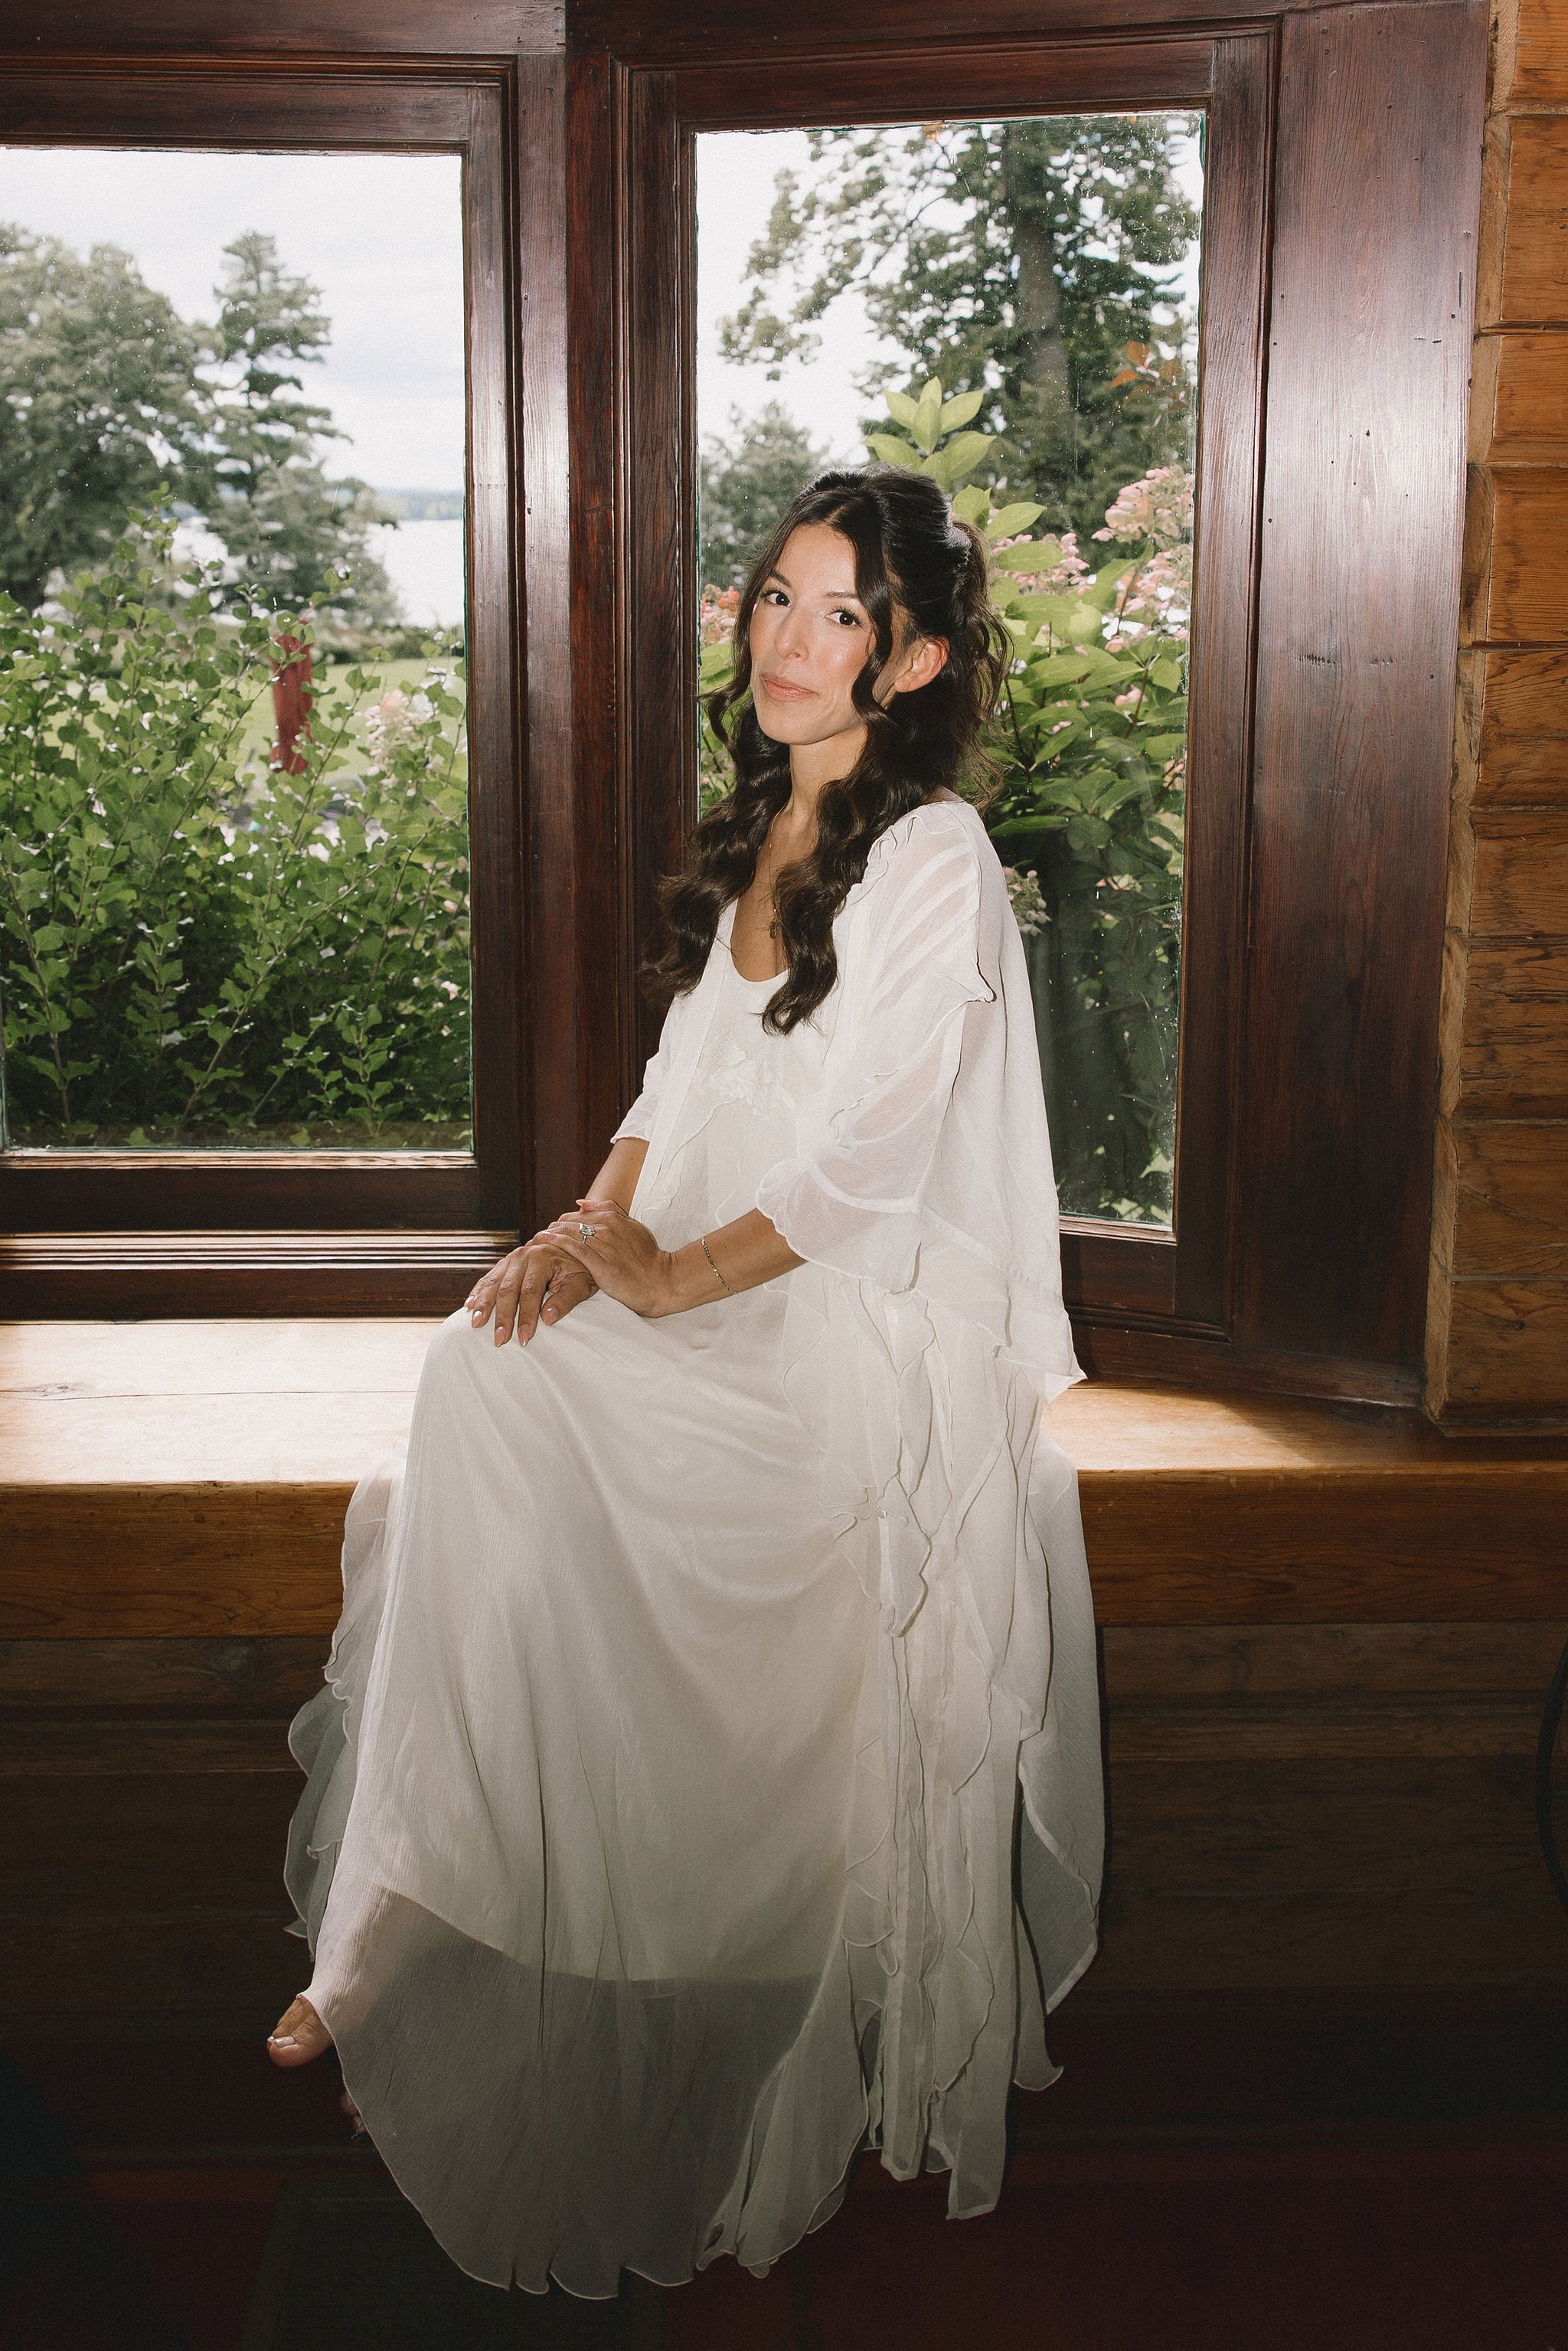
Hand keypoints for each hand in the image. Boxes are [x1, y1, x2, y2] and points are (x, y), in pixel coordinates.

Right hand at [464, 1235, 597, 1345]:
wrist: (573, 1250)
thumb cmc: (579, 1270)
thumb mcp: (580, 1285)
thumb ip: (565, 1301)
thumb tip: (547, 1318)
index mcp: (542, 1258)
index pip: (530, 1292)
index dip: (526, 1316)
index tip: (524, 1338)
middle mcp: (523, 1256)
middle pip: (507, 1289)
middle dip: (502, 1316)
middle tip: (499, 1339)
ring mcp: (511, 1259)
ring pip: (493, 1283)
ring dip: (484, 1305)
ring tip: (476, 1324)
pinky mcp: (505, 1264)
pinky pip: (488, 1278)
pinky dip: (478, 1292)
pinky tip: (469, 1305)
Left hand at [544, 1197, 676, 1318]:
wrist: (661, 1281)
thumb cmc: (648, 1258)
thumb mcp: (634, 1227)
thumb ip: (610, 1211)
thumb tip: (582, 1202)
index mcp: (614, 1218)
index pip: (580, 1214)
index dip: (563, 1221)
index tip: (552, 1228)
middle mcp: (608, 1228)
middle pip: (571, 1223)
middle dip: (553, 1228)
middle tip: (539, 1236)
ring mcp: (604, 1245)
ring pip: (570, 1234)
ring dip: (551, 1235)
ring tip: (536, 1240)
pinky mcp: (601, 1263)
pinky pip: (575, 1249)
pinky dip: (558, 1244)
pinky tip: (545, 1243)